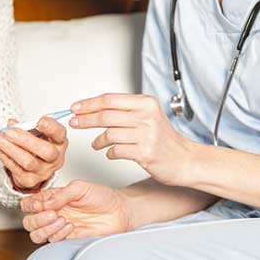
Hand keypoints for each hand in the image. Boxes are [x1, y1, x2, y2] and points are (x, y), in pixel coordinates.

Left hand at [0, 116, 67, 189]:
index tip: (39, 121)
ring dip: (9, 147)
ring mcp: (43, 171)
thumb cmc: (37, 146)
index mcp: (59, 142)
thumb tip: (12, 123)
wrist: (35, 169)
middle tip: (9, 132)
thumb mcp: (37, 134)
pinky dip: (3, 154)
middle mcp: (55, 158)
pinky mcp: (29, 180)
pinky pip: (14, 167)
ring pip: (27, 161)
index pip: (60, 134)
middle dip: (26, 140)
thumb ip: (27, 126)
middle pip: (46, 151)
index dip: (51, 128)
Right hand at [20, 180, 131, 242]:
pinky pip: (53, 241)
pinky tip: (71, 226)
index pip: (29, 203)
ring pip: (36, 235)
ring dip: (45, 228)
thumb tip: (45, 204)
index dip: (30, 205)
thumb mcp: (81, 187)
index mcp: (52, 198)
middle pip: (29, 222)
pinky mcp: (68, 239)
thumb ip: (62, 194)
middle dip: (37, 219)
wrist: (119, 212)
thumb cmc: (102, 196)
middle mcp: (52, 213)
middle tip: (53, 214)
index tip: (39, 205)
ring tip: (62, 220)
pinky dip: (58, 234)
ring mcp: (59, 227)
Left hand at [70, 93, 195, 185]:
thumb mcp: (148, 116)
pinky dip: (109, 152)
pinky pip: (116, 151)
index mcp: (146, 103)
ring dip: (98, 140)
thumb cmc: (164, 139)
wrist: (185, 160)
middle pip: (106, 115)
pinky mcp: (145, 153)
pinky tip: (110, 153)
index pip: (110, 99)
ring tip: (96, 144)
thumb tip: (93, 108)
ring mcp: (147, 135)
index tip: (75, 108)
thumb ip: (124, 110)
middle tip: (74, 122)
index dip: (89, 104)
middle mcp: (147, 116)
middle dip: (85, 119)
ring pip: (109, 134)